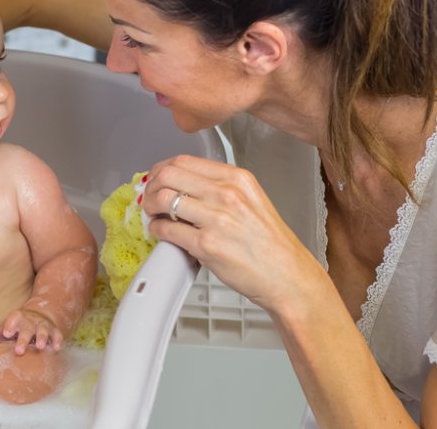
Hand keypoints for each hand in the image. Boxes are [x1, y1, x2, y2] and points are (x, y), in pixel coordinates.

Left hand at [0, 308, 63, 354]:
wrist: (39, 315)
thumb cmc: (19, 326)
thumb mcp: (8, 326)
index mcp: (18, 318)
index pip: (13, 319)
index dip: (10, 325)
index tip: (7, 333)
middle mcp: (31, 321)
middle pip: (27, 329)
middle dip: (23, 339)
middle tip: (19, 351)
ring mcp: (43, 325)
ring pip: (43, 331)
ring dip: (42, 338)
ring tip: (40, 347)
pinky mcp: (54, 331)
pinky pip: (57, 335)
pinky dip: (57, 341)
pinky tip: (56, 349)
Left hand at [141, 155, 323, 313]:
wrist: (287, 275)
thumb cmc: (269, 243)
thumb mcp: (250, 199)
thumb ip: (219, 188)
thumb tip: (183, 184)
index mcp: (236, 178)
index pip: (184, 161)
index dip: (162, 169)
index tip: (156, 178)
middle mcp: (226, 194)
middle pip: (168, 174)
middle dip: (151, 186)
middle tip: (150, 198)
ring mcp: (216, 219)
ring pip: (163, 199)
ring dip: (150, 207)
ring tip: (154, 215)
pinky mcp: (207, 245)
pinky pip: (166, 230)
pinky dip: (156, 230)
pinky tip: (161, 232)